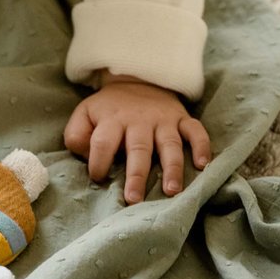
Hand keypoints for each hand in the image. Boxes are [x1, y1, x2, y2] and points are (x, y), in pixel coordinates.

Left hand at [63, 71, 210, 204]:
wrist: (137, 79)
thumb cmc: (109, 108)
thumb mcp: (84, 115)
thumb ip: (77, 135)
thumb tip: (86, 156)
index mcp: (112, 120)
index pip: (102, 142)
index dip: (98, 161)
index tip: (98, 178)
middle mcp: (139, 120)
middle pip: (138, 148)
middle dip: (136, 175)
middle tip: (134, 199)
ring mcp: (163, 119)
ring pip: (169, 144)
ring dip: (172, 167)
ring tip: (172, 190)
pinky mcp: (181, 118)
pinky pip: (195, 130)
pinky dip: (201, 146)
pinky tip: (202, 165)